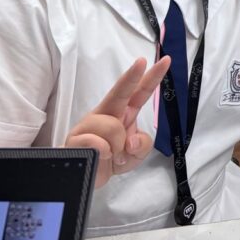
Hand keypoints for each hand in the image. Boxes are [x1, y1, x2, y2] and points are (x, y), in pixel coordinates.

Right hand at [65, 57, 171, 188]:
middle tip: (142, 62)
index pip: (140, 93)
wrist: (87, 178)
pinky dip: (103, 154)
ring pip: (112, 127)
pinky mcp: (74, 138)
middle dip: (132, 76)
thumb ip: (143, 145)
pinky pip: (97, 143)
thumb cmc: (112, 161)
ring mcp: (89, 124)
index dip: (152, 77)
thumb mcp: (136, 155)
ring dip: (116, 147)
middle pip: (119, 92)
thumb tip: (132, 141)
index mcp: (124, 113)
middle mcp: (107, 113)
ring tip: (110, 155)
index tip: (165, 61)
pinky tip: (98, 157)